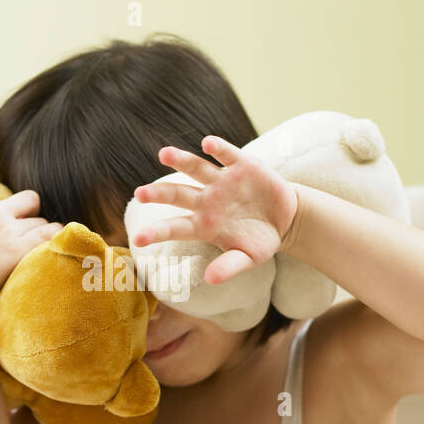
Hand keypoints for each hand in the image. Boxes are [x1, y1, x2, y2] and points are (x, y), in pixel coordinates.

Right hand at [0, 190, 62, 309]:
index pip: (7, 200)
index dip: (10, 218)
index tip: (4, 238)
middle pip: (29, 203)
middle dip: (31, 218)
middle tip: (25, 240)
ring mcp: (5, 230)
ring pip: (41, 223)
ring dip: (40, 237)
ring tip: (31, 256)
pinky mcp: (18, 249)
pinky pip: (50, 235)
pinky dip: (56, 240)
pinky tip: (54, 251)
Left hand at [130, 136, 299, 284]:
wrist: (286, 219)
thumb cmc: (260, 241)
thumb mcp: (248, 258)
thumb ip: (229, 266)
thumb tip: (210, 279)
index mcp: (204, 224)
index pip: (175, 228)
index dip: (157, 232)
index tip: (138, 239)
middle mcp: (207, 200)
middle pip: (178, 194)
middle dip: (159, 193)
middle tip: (140, 193)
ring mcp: (222, 181)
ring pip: (196, 168)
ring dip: (181, 160)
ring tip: (164, 154)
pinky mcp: (241, 165)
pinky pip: (226, 154)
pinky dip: (217, 148)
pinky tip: (207, 144)